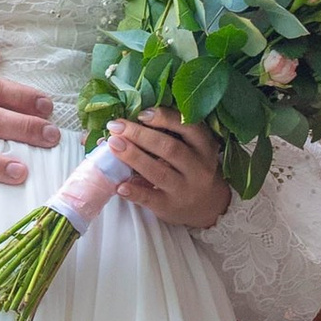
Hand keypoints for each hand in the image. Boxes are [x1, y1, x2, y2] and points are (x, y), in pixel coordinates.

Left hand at [108, 107, 227, 231]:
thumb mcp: (192, 147)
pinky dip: (134, 191)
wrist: (207, 205)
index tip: (141, 114)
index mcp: (204, 147)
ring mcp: (184, 189)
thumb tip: (131, 119)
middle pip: (169, 148)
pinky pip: (150, 198)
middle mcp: (198, 168)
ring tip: (113, 144)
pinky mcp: (170, 207)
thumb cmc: (191, 167)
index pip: (189, 128)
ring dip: (134, 157)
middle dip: (140, 135)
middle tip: (116, 127)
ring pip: (158, 172)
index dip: (165, 118)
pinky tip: (119, 184)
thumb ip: (170, 132)